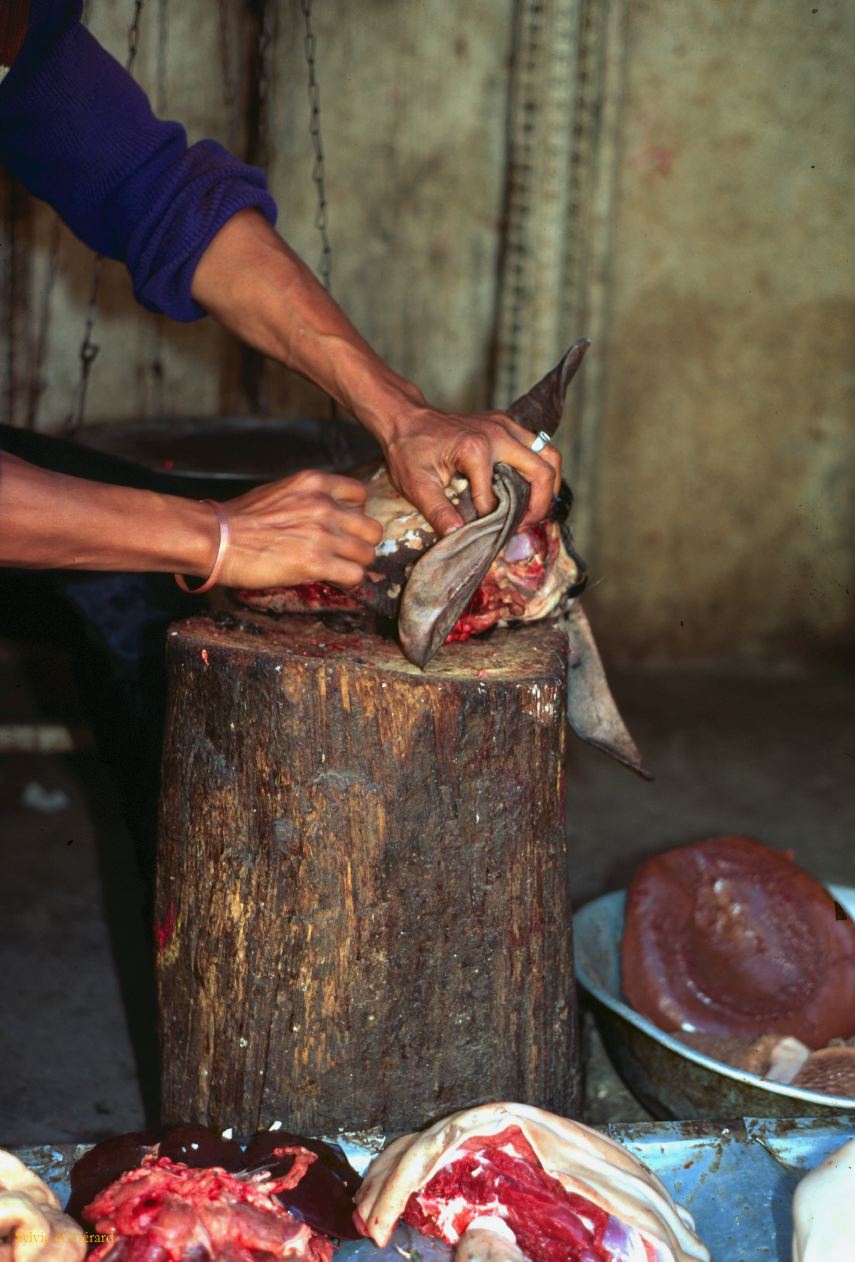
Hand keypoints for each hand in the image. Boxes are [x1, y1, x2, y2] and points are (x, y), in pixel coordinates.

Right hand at [216, 469, 381, 589]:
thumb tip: (330, 517)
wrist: (215, 537)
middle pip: (372, 529)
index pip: (361, 495)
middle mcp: (324, 505)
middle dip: (360, 544)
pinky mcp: (316, 562)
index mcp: (315, 483)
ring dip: (354, 565)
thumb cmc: (241, 519)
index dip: (356, 515)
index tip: (343, 527)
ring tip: (337, 569)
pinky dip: (347, 581)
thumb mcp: (281, 492)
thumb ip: (310, 500)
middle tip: (344, 553)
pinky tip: (332, 580)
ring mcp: (322, 533)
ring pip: (367, 554)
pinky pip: (354, 575)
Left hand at [380, 404, 561, 536]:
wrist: (405, 418)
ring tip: (536, 509)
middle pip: (543, 470)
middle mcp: (499, 434)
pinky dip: (540, 469)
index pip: (498, 497)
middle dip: (541, 504)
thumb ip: (438, 512)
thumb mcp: (416, 485)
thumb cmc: (408, 449)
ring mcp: (506, 425)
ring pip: (548, 454)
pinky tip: (527, 489)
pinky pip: (538, 445)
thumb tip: (457, 537)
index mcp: (476, 449)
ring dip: (549, 484)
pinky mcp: (507, 424)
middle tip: (526, 525)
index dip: (494, 519)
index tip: (487, 533)